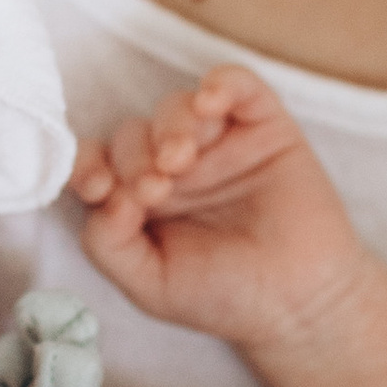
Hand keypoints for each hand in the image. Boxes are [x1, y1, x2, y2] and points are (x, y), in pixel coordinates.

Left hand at [72, 67, 367, 350]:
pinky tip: (210, 103)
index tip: (97, 187)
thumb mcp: (148, 284)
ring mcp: (219, 142)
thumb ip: (107, 241)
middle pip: (133, 132)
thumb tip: (104, 193)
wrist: (299, 304)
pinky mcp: (264, 125)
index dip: (87, 164)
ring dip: (170, 126)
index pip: (98, 161)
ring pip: (178, 105)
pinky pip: (237, 83)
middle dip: (133, 157)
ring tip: (180, 161)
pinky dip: (220, 83)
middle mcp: (174, 165)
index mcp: (140, 199)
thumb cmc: (224, 295)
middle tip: (154, 190)